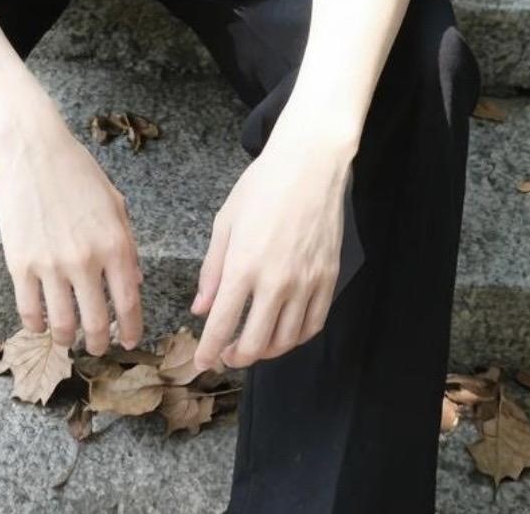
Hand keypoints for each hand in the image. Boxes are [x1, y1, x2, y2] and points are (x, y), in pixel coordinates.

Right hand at [0, 118, 144, 356]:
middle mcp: (86, 260)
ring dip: (68, 339)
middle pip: (96, 323)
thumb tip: (134, 284)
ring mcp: (51, 264)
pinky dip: (37, 325)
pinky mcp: (20, 263)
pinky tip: (42, 325)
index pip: (128, 304)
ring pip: (63, 324)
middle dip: (100, 343)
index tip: (129, 342)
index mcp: (115, 244)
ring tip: (70, 338)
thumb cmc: (78, 172)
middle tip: (99, 347)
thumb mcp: (115, 204)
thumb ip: (127, 246)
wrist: (34, 151)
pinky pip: (29, 310)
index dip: (130, 330)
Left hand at [189, 130, 350, 373]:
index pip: (222, 324)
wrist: (309, 165)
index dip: (208, 351)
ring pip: (286, 340)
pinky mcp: (328, 278)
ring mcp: (306, 282)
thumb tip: (201, 309)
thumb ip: (212, 270)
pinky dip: (297, 338)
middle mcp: (276, 282)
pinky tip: (284, 333)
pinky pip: (313, 324)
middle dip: (235, 357)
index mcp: (243, 265)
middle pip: (255, 343)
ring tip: (253, 345)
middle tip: (225, 355)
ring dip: (265, 351)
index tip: (201, 364)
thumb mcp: (225, 222)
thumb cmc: (261, 186)